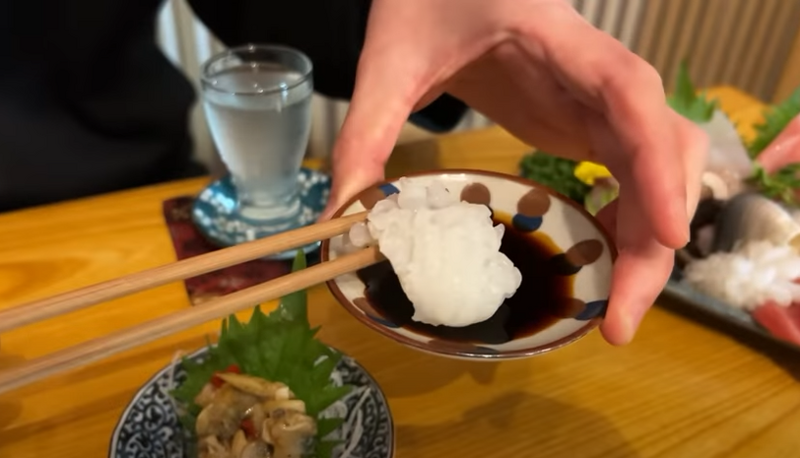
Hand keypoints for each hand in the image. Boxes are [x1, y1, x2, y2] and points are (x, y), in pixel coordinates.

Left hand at [321, 0, 707, 344]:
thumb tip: (345, 221)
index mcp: (555, 39)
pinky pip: (632, 170)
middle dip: (657, 235)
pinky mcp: (584, 118)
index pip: (627, 94)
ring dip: (650, 236)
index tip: (670, 237)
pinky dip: (631, 219)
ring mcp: (595, 97)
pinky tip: (602, 257)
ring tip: (613, 306)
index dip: (657, 165)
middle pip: (663, 148)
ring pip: (661, 164)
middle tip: (618, 320)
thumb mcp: (391, 59)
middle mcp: (593, 71)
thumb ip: (367, 132)